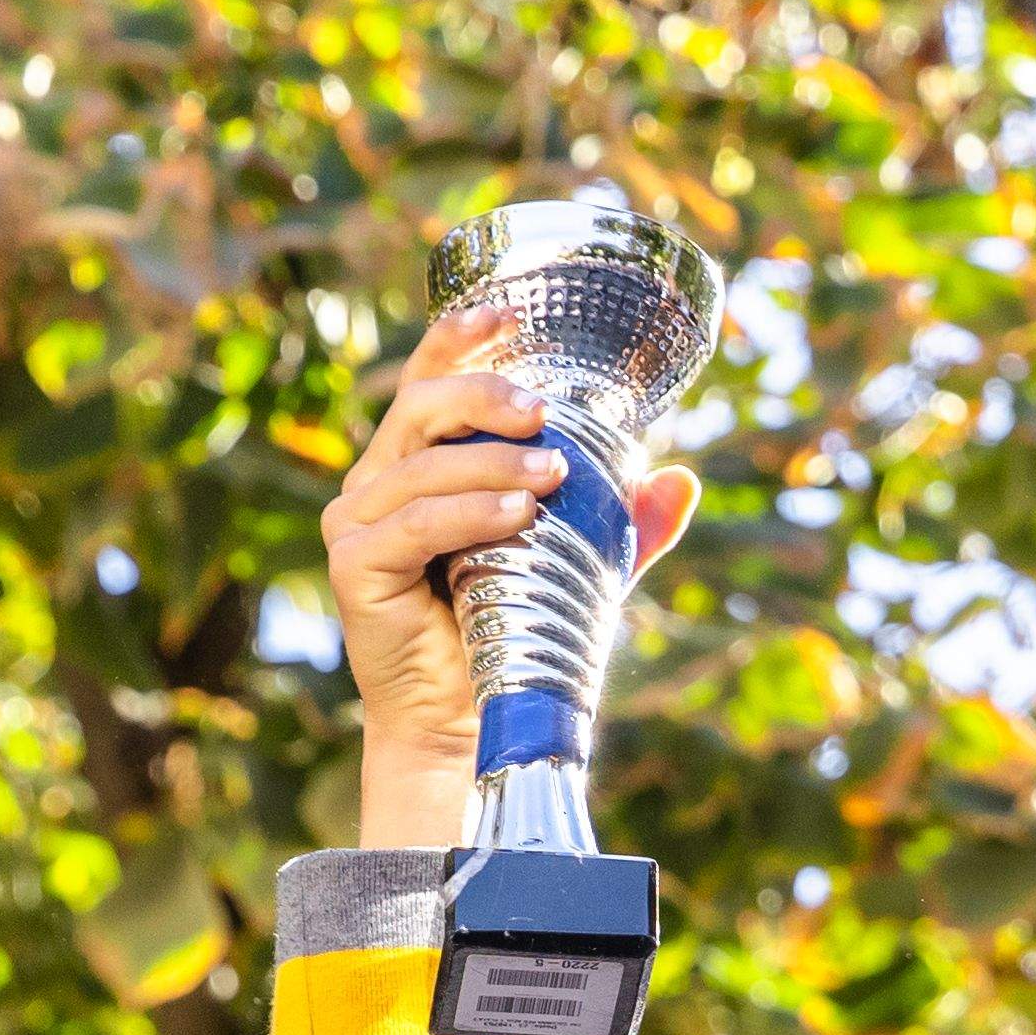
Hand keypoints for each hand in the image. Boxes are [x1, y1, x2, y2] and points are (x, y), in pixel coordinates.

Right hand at [314, 303, 703, 851]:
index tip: (507, 312)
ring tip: (551, 477)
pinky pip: (410, 525)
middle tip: (543, 413)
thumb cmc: (518, 635)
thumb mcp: (578, 569)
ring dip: (489, 462)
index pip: (431, 380)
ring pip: (420, 465)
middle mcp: (377, 483)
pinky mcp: (353, 568)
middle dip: (483, 397)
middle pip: (420, 408)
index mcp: (420, 463)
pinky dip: (466, 514)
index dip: (459, 338)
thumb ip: (620, 525)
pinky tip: (515, 517)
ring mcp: (357, 524)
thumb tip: (681, 478)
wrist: (473, 722)